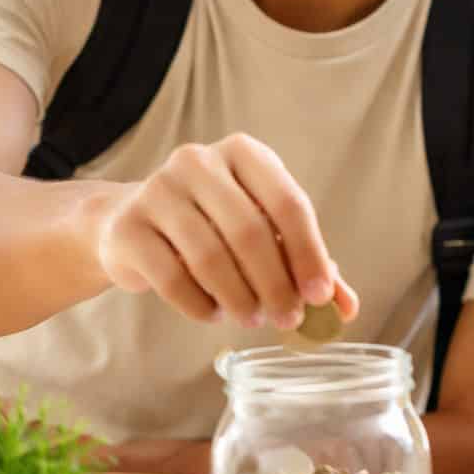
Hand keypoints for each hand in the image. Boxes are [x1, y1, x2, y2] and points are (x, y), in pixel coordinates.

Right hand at [91, 133, 359, 331]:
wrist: (127, 224)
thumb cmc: (212, 226)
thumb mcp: (264, 233)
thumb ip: (306, 265)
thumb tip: (346, 309)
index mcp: (244, 153)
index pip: (288, 202)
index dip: (309, 253)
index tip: (320, 296)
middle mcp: (198, 161)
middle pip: (250, 232)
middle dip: (275, 285)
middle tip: (287, 319)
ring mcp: (157, 190)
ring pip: (210, 257)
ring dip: (239, 299)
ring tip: (251, 319)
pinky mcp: (127, 227)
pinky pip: (172, 278)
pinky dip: (200, 305)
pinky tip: (213, 313)